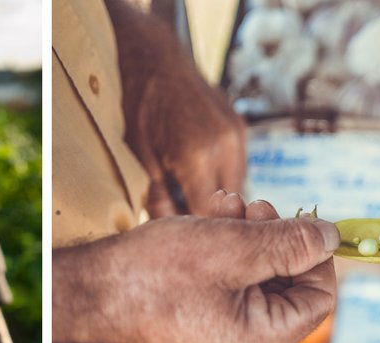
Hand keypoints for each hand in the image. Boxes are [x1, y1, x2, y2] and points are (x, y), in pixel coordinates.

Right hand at [52, 192, 338, 342]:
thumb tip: (333, 237)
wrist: (90, 292)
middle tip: (254, 206)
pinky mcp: (208, 339)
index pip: (319, 299)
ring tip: (226, 208)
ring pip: (262, 286)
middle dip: (276, 240)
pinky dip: (231, 258)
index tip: (300, 219)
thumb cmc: (154, 273)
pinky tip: (212, 224)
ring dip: (251, 240)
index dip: (315, 254)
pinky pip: (237, 296)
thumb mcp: (234, 246)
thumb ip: (292, 243)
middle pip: (290, 290)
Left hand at [107, 0, 246, 217]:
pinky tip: (202, 180)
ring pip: (238, 189)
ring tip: (194, 204)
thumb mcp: (138, 155)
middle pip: (230, 206)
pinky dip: (223, 180)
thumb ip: (158, 196)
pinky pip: (237, 168)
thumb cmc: (139, 106)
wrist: (156, 60)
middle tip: (189, 230)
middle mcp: (226, 146)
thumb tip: (170, 229)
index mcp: (197, 156)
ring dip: (220, 201)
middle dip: (212, 221)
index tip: (186, 244)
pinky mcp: (240, 129)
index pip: (207, 215)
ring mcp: (237, 136)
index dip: (197, 234)